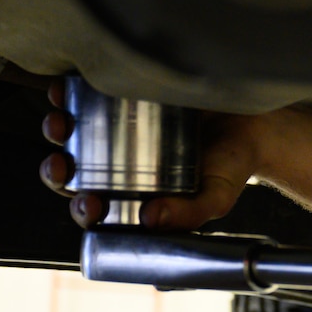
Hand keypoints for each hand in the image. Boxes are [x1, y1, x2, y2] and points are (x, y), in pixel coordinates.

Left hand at [39, 78, 265, 229]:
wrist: (256, 121)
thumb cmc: (235, 164)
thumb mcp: (217, 197)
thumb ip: (190, 214)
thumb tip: (150, 220)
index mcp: (136, 197)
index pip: (98, 210)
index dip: (83, 210)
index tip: (90, 204)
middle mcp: (120, 166)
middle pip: (73, 173)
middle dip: (56, 172)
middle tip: (62, 165)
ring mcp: (117, 130)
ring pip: (72, 135)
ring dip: (56, 131)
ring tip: (61, 124)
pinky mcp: (123, 96)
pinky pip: (84, 97)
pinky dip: (67, 95)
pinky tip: (64, 91)